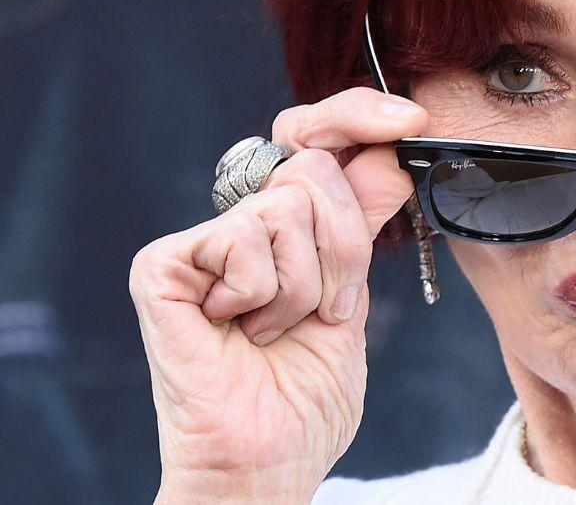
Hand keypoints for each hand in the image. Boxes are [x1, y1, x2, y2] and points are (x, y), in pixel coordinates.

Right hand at [128, 87, 427, 502]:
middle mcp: (242, 223)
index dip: (358, 119)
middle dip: (343, 250)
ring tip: (276, 329)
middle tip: (324, 309)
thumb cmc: (304, 394)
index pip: (317, 142)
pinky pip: (245, 239)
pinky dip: (262, 296)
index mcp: (286, 228)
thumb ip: (360, 224)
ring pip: (289, 207)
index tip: (411, 119)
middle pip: (314, 173)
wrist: (268, 457)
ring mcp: (202, 242)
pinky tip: (237, 330)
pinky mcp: (164, 264)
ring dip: (305, 286)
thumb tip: (386, 155)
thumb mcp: (352, 297)